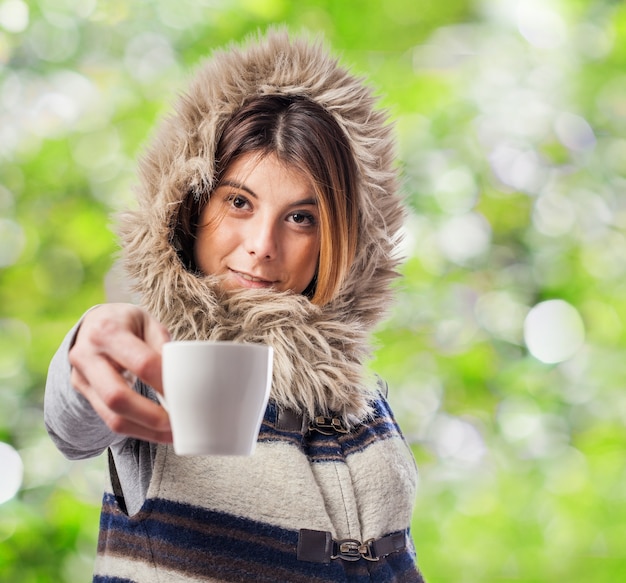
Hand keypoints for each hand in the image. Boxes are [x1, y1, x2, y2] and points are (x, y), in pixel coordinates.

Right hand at [69, 303, 172, 442]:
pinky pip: (109, 420)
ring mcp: (80, 377)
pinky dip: (137, 430)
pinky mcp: (83, 394)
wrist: (92, 324)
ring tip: (172, 434)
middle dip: (152, 416)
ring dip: (146, 431)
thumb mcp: (148, 323)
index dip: (165, 383)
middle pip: (118, 397)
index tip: (186, 396)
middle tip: (178, 423)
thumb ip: (163, 347)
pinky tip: (157, 433)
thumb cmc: (127, 323)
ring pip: (111, 417)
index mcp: (108, 331)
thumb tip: (182, 378)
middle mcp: (87, 355)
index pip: (141, 364)